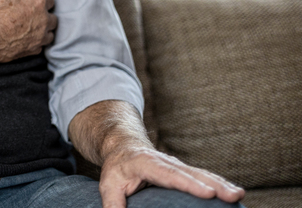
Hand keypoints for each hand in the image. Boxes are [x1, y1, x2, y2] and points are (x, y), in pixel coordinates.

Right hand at [0, 0, 57, 64]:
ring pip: (50, 33)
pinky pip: (41, 46)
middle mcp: (43, 19)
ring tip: (34, 27)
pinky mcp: (32, 50)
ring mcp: (39, 36)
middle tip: (33, 14)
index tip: (32, 0)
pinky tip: (27, 40)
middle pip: (53, 17)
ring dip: (45, 30)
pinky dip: (36, 43)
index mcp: (38, 1)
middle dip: (46, 15)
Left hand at [99, 145, 245, 207]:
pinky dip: (219, 184)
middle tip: (234, 195)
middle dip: (214, 184)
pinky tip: (234, 194)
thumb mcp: (108, 184)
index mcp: (147, 163)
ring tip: (239, 195)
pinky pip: (204, 177)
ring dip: (221, 184)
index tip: (208, 193)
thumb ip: (113, 203)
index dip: (189, 184)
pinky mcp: (185, 171)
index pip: (169, 174)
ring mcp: (178, 165)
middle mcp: (166, 161)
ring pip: (202, 174)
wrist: (123, 146)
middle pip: (192, 173)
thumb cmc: (116, 168)